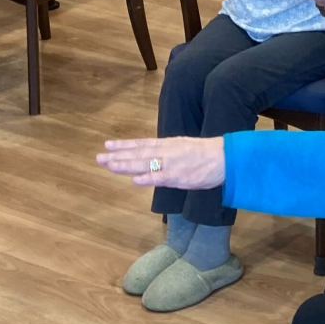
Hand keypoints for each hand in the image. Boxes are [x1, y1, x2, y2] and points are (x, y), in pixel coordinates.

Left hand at [96, 136, 225, 188]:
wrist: (224, 158)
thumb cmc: (205, 153)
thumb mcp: (183, 145)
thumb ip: (166, 150)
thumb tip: (151, 155)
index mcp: (167, 144)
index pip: (141, 144)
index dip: (124, 145)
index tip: (107, 145)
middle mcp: (166, 152)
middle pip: (138, 154)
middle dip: (118, 156)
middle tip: (99, 157)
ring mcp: (171, 164)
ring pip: (145, 164)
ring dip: (126, 165)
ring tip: (109, 165)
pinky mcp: (179, 177)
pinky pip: (161, 178)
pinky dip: (147, 179)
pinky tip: (134, 180)